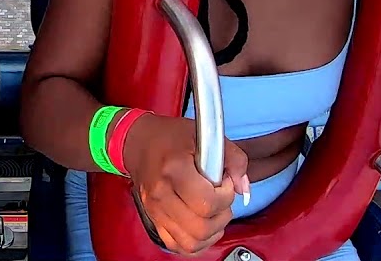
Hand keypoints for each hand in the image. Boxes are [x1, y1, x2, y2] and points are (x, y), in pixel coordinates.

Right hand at [122, 113, 248, 254]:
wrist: (138, 141)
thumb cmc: (170, 137)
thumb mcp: (206, 136)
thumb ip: (234, 159)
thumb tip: (242, 188)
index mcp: (174, 169)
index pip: (207, 203)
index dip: (225, 196)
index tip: (224, 182)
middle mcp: (161, 193)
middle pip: (200, 227)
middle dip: (221, 217)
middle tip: (221, 199)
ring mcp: (155, 209)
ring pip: (190, 242)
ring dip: (210, 233)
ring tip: (214, 213)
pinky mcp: (153, 219)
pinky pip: (177, 245)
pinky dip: (195, 242)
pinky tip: (203, 227)